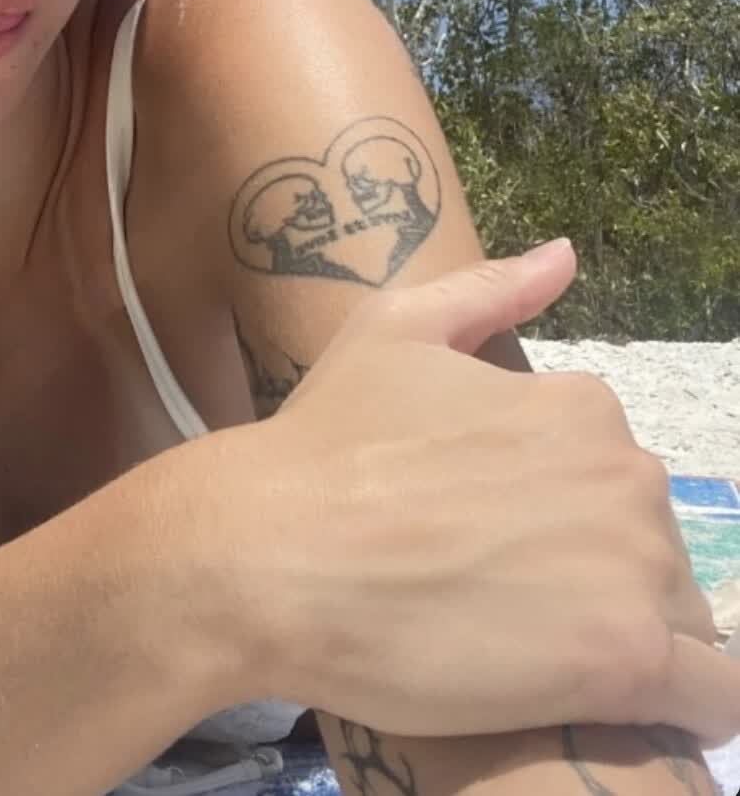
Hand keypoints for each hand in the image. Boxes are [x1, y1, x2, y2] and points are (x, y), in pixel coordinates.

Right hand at [199, 240, 735, 746]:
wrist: (269, 554)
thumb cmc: (322, 443)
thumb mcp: (392, 329)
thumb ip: (490, 291)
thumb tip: (565, 255)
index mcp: (581, 406)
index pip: (613, 476)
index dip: (559, 517)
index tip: (495, 547)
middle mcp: (627, 474)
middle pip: (649, 546)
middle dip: (594, 576)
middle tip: (504, 607)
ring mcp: (633, 565)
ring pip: (677, 617)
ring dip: (629, 637)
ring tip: (539, 661)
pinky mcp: (627, 657)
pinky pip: (711, 698)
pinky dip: (685, 708)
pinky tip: (624, 710)